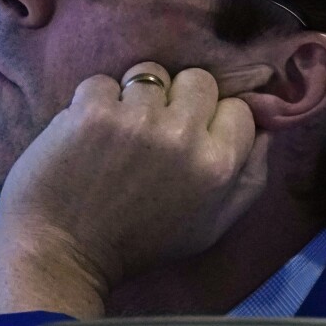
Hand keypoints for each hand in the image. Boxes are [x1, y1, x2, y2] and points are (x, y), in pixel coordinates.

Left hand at [0, 62, 267, 319]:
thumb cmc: (137, 243)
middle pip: (198, 80)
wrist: (60, 251)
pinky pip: (103, 81)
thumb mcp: (211, 225)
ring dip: (133, 98)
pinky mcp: (92, 111)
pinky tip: (86, 135)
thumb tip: (265, 127)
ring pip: (149, 74)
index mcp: (219, 167)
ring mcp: (136, 120)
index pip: (238, 108)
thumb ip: (248, 176)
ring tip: (116, 134)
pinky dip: (93, 103)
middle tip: (152, 132)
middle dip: (177, 100)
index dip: (212, 119)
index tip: (187, 138)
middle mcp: (183, 137)